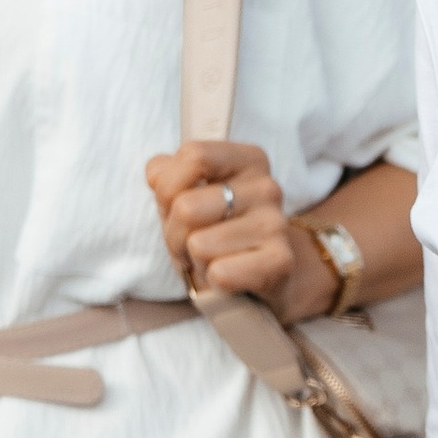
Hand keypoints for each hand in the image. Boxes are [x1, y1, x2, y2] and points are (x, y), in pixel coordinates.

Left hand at [144, 138, 329, 318]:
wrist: (262, 272)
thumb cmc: (215, 228)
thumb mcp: (187, 194)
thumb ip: (167, 175)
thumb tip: (156, 175)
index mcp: (248, 160)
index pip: (193, 155)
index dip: (168, 187)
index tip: (174, 206)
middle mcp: (267, 187)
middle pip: (186, 206)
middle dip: (174, 234)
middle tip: (190, 243)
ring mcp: (276, 224)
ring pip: (198, 244)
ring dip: (194, 260)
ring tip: (210, 259)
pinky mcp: (280, 261)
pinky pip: (220, 273)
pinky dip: (213, 282)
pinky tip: (227, 276)